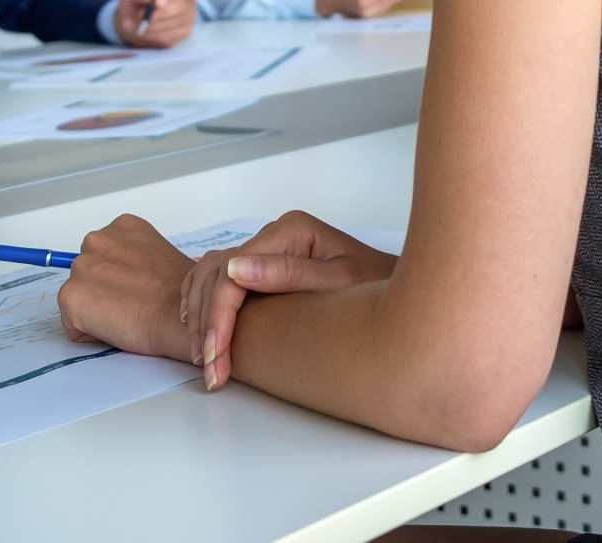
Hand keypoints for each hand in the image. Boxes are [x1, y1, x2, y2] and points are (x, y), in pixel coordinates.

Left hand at [57, 214, 194, 360]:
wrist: (180, 316)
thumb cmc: (180, 295)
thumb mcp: (159, 254)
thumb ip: (132, 257)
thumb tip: (118, 277)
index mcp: (122, 226)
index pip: (104, 254)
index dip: (119, 276)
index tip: (137, 285)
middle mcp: (97, 240)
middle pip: (86, 272)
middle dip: (102, 289)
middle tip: (131, 301)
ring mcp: (81, 267)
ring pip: (78, 297)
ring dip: (95, 309)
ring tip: (126, 313)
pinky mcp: (70, 296)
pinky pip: (71, 324)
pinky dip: (89, 331)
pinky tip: (116, 325)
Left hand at [115, 0, 195, 47]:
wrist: (137, 21)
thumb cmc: (136, 2)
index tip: (156, 3)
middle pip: (181, 6)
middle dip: (161, 14)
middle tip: (145, 20)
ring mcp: (189, 16)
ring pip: (176, 23)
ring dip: (155, 27)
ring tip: (140, 27)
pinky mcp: (184, 32)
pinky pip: (173, 35)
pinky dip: (156, 36)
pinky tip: (147, 33)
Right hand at [179, 210, 396, 389]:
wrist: (401, 288)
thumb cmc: (378, 285)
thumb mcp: (339, 281)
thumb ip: (289, 274)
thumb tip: (234, 269)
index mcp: (291, 230)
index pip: (233, 271)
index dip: (218, 316)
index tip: (216, 357)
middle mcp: (275, 234)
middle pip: (217, 274)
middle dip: (207, 324)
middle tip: (211, 370)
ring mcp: (268, 248)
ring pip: (210, 274)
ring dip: (200, 316)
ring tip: (205, 359)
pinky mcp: (266, 265)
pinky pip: (218, 278)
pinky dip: (203, 303)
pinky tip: (202, 331)